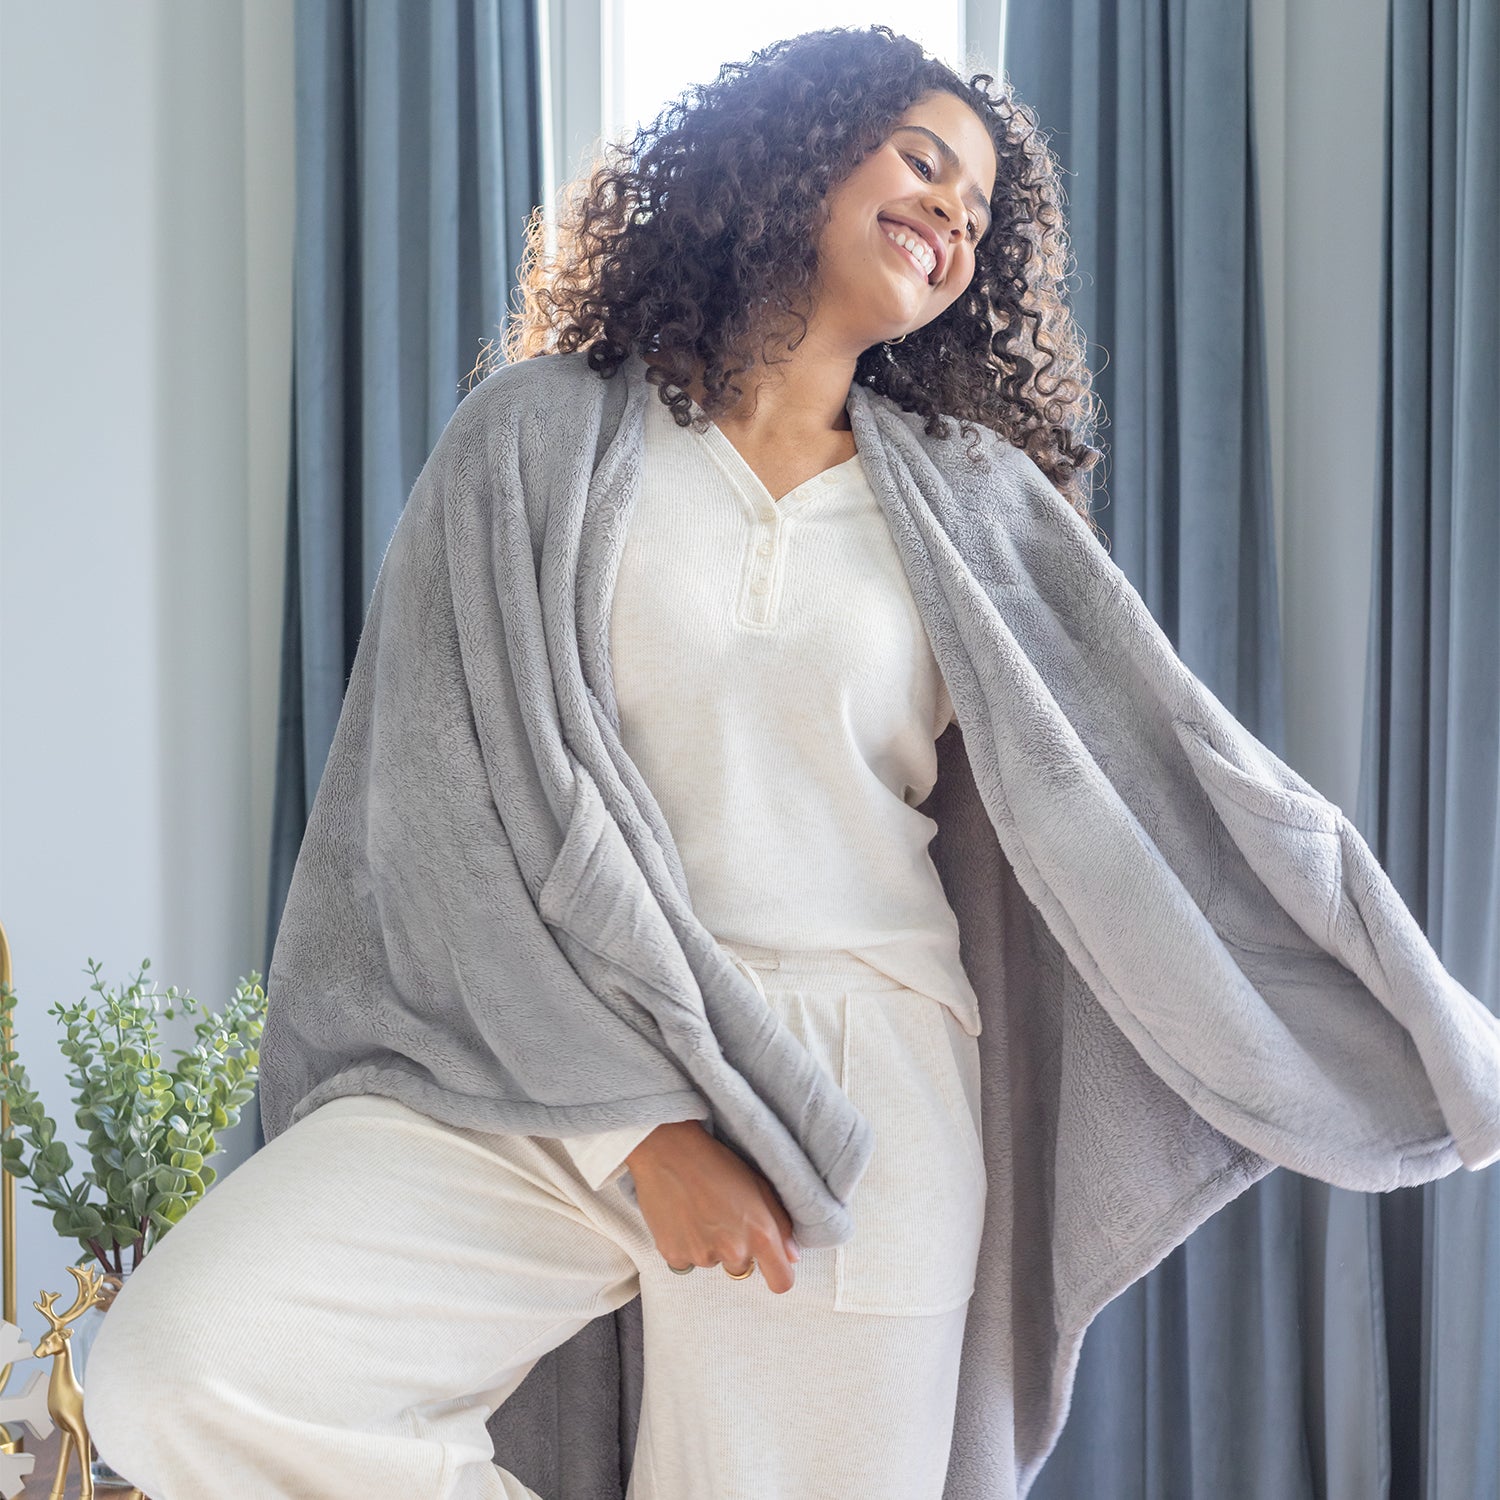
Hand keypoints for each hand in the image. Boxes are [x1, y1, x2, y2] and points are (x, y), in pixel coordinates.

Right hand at [626, 1120, 801, 1293]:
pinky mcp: (674, 1256)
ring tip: (700, 1211)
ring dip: (710, 1246)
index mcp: (760, 1234)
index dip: (778, 1274)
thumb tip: (792, 1256)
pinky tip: (682, 1218)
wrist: (667, 1150)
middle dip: (738, 1250)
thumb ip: (781, 1224)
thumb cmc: (717, 1162)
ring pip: (713, 1262)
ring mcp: (702, 1256)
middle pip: (743, 1270)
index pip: (781, 1282)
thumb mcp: (759, 1185)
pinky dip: (686, 1245)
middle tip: (724, 1217)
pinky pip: (686, 1261)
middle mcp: (733, 1251)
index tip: (772, 1265)